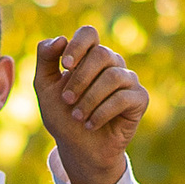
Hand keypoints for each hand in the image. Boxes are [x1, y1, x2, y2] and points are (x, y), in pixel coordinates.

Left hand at [34, 26, 147, 183]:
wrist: (79, 150)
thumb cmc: (63, 116)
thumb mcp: (45, 87)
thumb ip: (45, 59)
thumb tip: (60, 38)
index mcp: (89, 56)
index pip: (89, 33)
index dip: (77, 46)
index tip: (64, 67)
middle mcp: (111, 63)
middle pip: (101, 54)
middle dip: (80, 79)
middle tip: (67, 100)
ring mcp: (128, 80)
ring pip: (112, 77)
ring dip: (89, 100)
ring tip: (78, 117)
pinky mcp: (139, 99)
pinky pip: (123, 97)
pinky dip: (102, 113)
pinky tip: (91, 125)